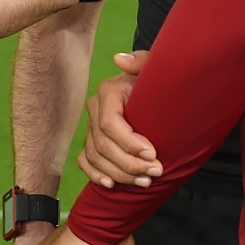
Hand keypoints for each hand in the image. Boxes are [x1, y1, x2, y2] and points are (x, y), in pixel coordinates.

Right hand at [76, 50, 161, 188]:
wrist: (160, 92)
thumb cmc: (160, 81)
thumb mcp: (156, 69)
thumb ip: (141, 61)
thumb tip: (119, 60)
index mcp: (109, 91)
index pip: (110, 123)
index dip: (129, 143)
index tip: (153, 154)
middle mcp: (96, 109)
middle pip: (103, 144)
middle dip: (129, 163)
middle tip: (156, 172)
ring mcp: (92, 126)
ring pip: (95, 156)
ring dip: (119, 174)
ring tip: (145, 182)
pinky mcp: (92, 141)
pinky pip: (85, 160)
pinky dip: (95, 174)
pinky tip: (110, 184)